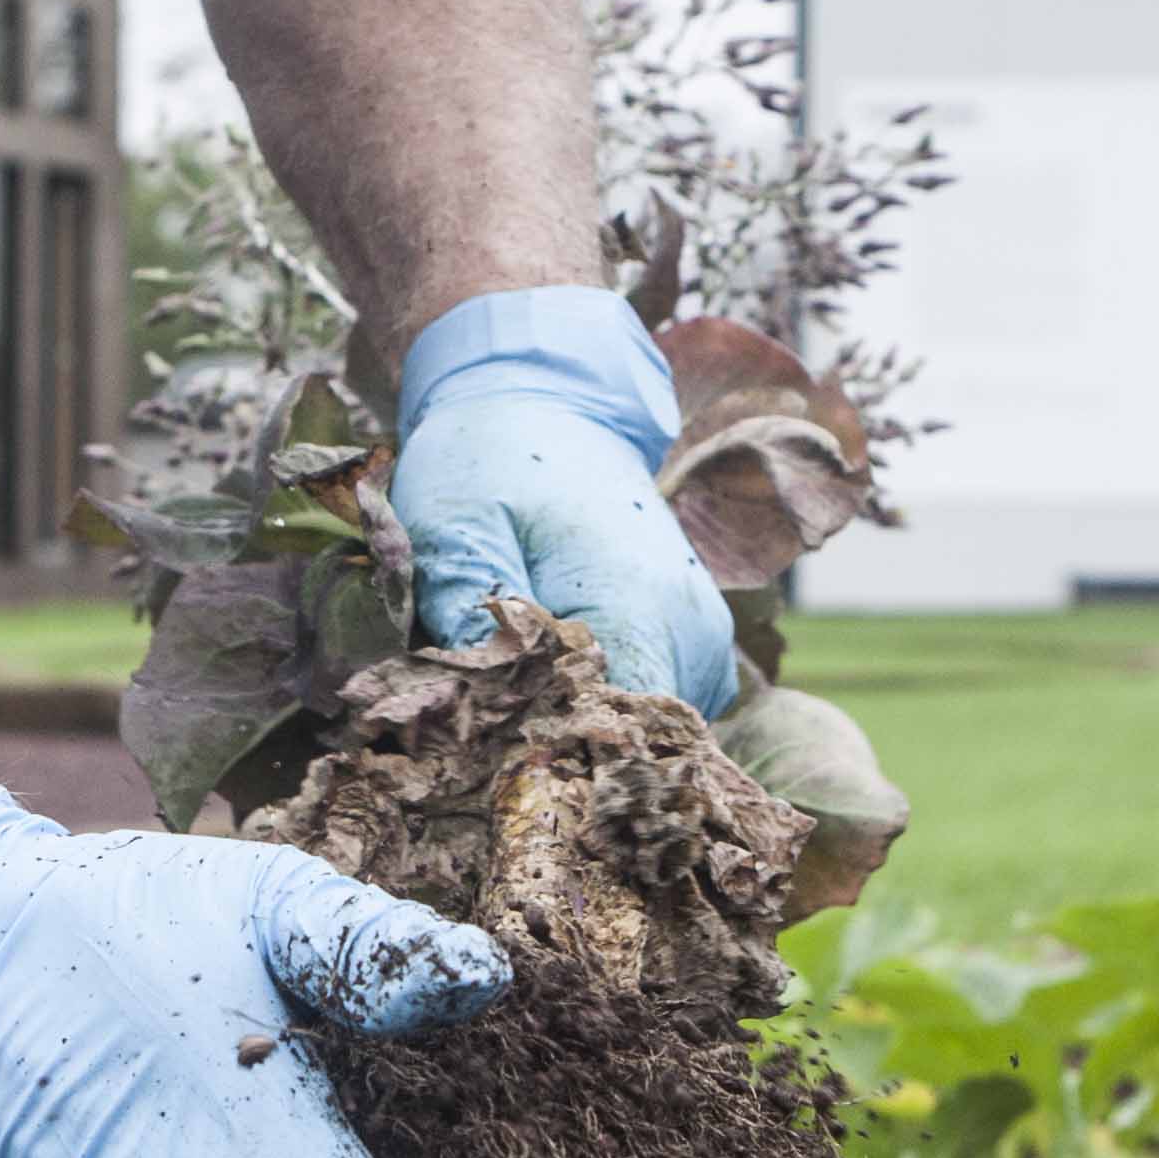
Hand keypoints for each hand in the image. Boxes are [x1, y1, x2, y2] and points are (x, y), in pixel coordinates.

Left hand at [391, 285, 739, 714]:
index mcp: (635, 604)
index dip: (551, 754)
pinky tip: (568, 680)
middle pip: (636, 740)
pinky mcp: (702, 637)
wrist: (550, 403)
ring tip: (530, 693)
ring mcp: (706, 635)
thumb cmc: (491, 459)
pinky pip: (669, 705)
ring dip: (595, 725)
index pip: (614, 733)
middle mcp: (691, 629)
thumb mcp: (452, 522)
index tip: (493, 744)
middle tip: (497, 720)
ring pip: (655, 727)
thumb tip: (477, 700)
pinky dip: (621, 706)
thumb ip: (466, 608)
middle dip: (568, 743)